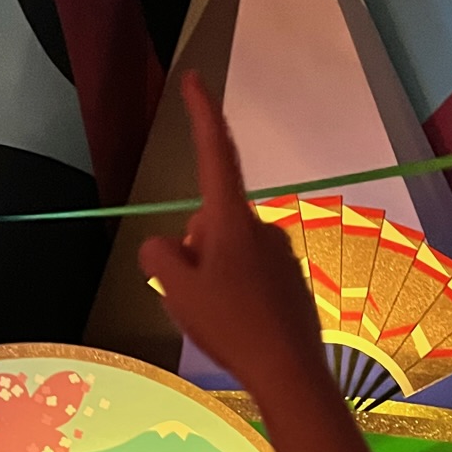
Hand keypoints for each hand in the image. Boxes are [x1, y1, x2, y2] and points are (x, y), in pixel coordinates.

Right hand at [139, 72, 327, 396]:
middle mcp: (262, 228)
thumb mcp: (176, 289)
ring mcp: (280, 255)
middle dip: (193, 248)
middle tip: (194, 296)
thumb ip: (160, 254)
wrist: (290, 373)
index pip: (215, 153)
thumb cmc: (231, 327)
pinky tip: (240, 328)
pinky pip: (249, 276)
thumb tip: (169, 245)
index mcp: (233, 220)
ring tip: (219, 318)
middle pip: (209, 221)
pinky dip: (235, 294)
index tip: (195, 78)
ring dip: (213, 275)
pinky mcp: (291, 282)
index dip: (202, 114)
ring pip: (227, 253)